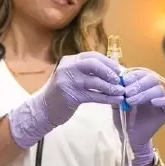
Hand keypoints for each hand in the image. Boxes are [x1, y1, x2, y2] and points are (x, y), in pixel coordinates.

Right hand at [9, 51, 124, 147]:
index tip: (119, 70)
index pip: (93, 56)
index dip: (108, 62)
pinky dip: (107, 98)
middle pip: (94, 64)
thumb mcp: (72, 77)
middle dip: (110, 71)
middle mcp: (68, 67)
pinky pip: (94, 95)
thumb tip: (113, 72)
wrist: (43, 109)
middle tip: (120, 80)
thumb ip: (87, 72)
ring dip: (111, 87)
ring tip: (121, 92)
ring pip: (95, 81)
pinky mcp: (70, 95)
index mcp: (70, 60)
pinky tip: (115, 100)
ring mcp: (68, 81)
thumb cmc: (61, 93)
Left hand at [113, 69, 164, 165]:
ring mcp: (162, 99)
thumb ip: (117, 92)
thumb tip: (116, 82)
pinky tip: (153, 103)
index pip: (141, 73)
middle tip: (127, 93)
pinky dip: (162, 100)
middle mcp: (153, 89)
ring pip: (158, 89)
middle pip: (151, 78)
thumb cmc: (124, 118)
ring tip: (132, 101)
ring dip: (144, 93)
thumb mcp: (117, 103)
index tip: (123, 83)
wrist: (131, 136)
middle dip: (138, 84)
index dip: (133, 76)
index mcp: (142, 84)